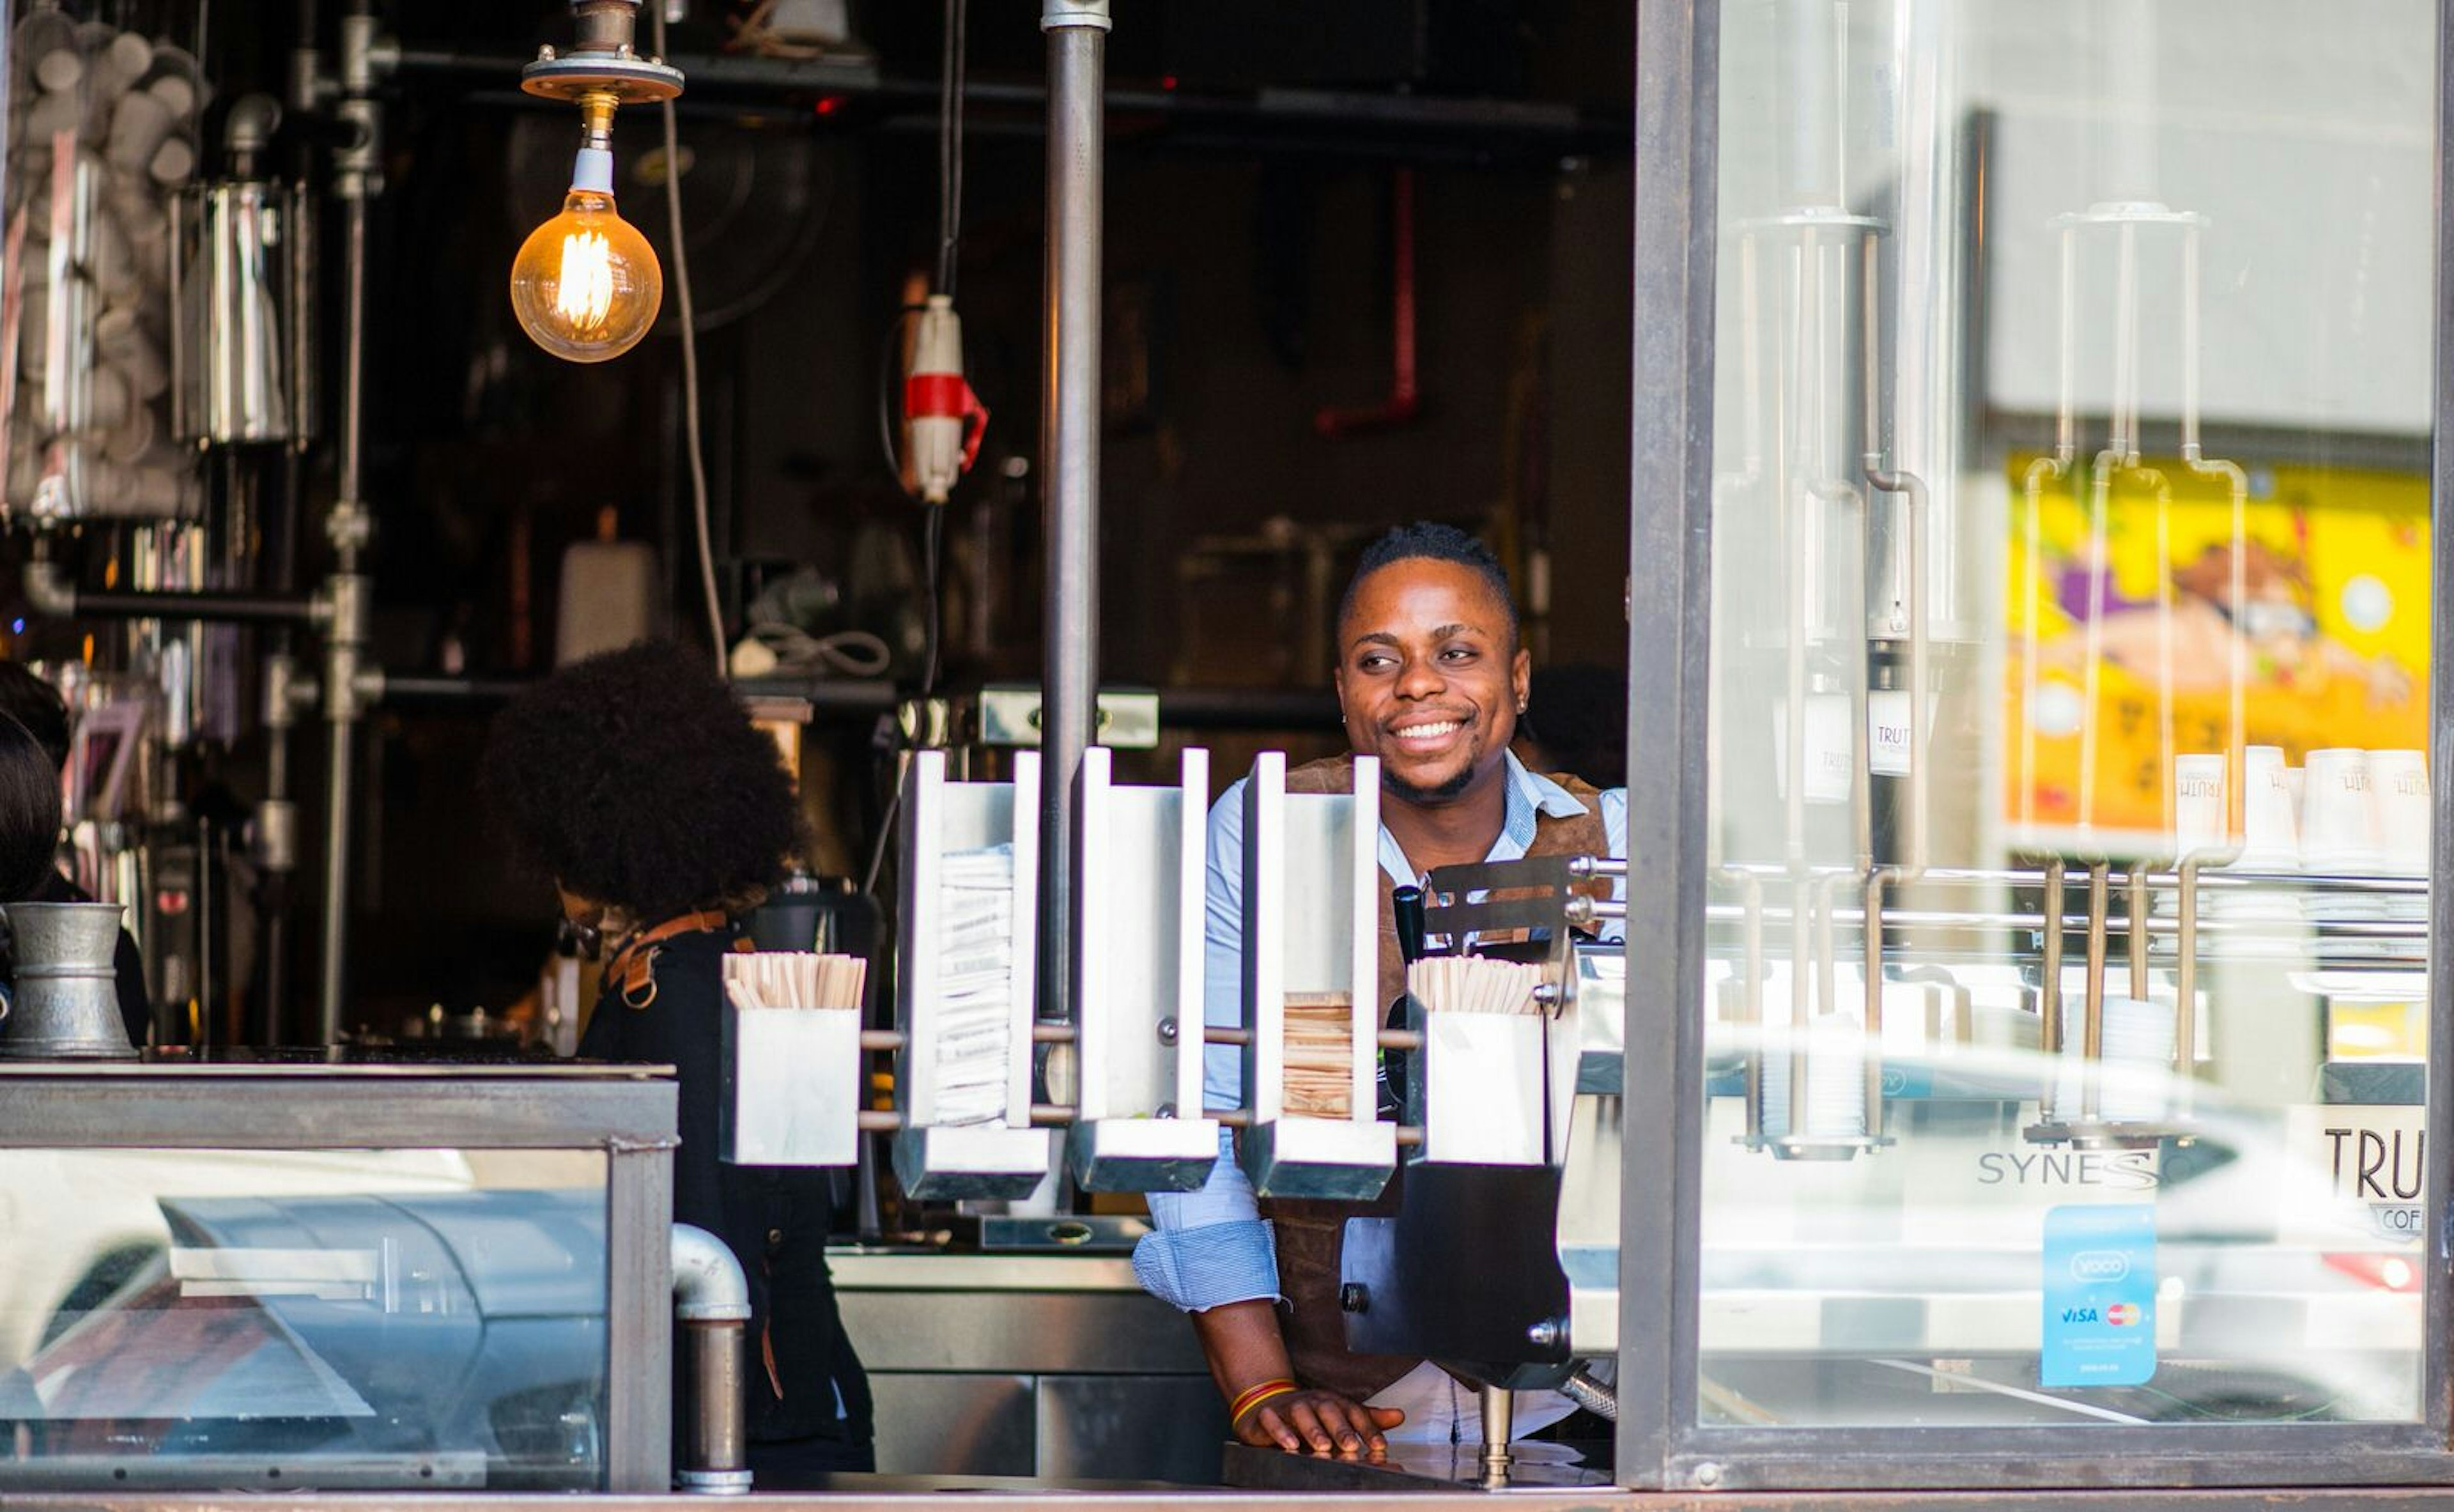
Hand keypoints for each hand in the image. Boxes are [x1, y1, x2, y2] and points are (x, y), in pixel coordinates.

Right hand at [1234, 1387, 1403, 1455]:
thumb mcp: (1340, 1415)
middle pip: (1329, 1410)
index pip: (1354, 1411)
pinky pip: (1272, 1420)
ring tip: (1323, 1445)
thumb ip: (1369, 1419)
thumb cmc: (1310, 1413)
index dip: (1368, 1428)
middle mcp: (1313, 1401)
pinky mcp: (1267, 1415)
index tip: (1379, 1445)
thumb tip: (1399, 1415)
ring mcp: (1290, 1406)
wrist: (1268, 1402)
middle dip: (1341, 1428)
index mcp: (1333, 1401)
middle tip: (1351, 1445)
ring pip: (1302, 1413)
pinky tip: (1290, 1444)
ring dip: (1313, 1430)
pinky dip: (1281, 1431)